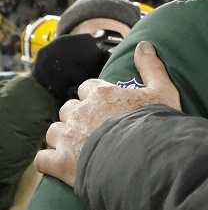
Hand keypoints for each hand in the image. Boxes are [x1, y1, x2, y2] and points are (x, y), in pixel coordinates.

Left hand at [34, 41, 181, 186]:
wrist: (144, 161)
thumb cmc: (155, 126)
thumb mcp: (163, 92)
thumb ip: (152, 68)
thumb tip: (144, 44)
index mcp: (101, 93)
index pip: (88, 88)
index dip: (96, 98)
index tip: (108, 109)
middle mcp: (79, 112)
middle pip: (68, 109)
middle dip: (78, 117)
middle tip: (96, 130)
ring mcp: (67, 137)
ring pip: (54, 132)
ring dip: (63, 138)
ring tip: (80, 148)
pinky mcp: (60, 162)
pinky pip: (43, 159)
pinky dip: (50, 161)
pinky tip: (62, 165)